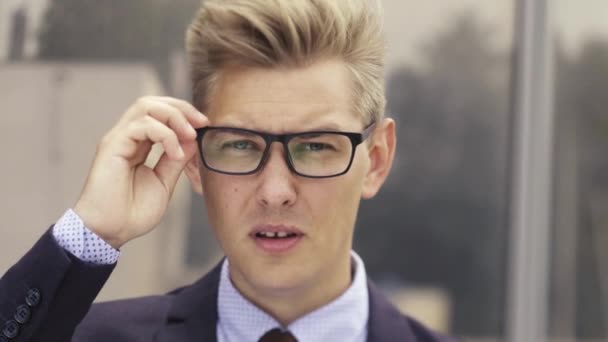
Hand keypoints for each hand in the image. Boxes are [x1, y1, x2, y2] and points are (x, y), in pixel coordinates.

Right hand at [73, 96, 207, 248]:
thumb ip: (177, 159)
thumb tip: (193, 138)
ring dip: (174, 117)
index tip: (204, 125)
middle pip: (152, 102)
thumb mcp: (165, 182)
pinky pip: (141, 125)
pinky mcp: (112, 145)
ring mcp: (118, 139)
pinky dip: (164, 135)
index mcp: (139, 144)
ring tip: (190, 135)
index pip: (159, 113)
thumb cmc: (133, 213)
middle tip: (201, 122)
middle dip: (181, 107)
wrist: (110, 232)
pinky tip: (175, 153)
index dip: (184, 114)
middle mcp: (126, 137)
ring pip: (145, 106)